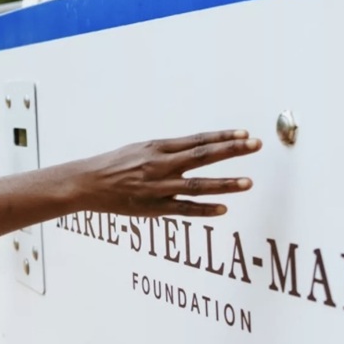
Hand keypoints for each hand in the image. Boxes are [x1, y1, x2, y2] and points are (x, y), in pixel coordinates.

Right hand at [71, 130, 261, 216]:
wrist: (87, 183)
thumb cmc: (115, 164)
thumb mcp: (141, 148)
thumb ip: (168, 150)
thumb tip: (197, 146)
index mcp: (157, 148)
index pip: (197, 140)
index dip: (222, 137)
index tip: (245, 134)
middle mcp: (160, 165)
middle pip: (202, 157)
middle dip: (231, 151)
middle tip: (255, 146)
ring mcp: (158, 187)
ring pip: (197, 185)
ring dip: (224, 184)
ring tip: (248, 182)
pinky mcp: (153, 207)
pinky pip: (183, 209)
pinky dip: (204, 209)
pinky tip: (223, 209)